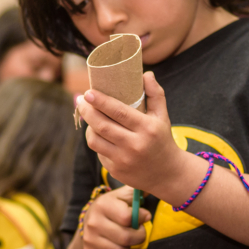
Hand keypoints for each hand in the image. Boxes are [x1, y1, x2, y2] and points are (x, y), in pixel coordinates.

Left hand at [76, 72, 187, 194]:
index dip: (100, 101)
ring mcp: (124, 160)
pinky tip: (98, 134)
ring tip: (88, 116)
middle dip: (87, 111)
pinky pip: (98, 153)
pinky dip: (96, 141)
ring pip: (95, 140)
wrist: (168, 174)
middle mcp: (135, 145)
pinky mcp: (116, 171)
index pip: (119, 112)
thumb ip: (155, 94)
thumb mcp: (163, 117)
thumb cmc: (162, 139)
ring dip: (88, 127)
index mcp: (147, 128)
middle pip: (102, 125)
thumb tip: (146, 73)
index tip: (88, 92)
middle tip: (80, 100)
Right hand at [81, 186, 151, 248]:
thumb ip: (136, 192)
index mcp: (103, 205)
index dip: (140, 218)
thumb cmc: (114, 207)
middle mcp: (93, 222)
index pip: (127, 217)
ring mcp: (89, 239)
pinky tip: (118, 248)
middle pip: (126, 238)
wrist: (91, 221)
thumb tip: (150, 189)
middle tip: (138, 231)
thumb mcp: (123, 196)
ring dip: (128, 247)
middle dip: (138, 236)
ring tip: (125, 239)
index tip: (143, 216)